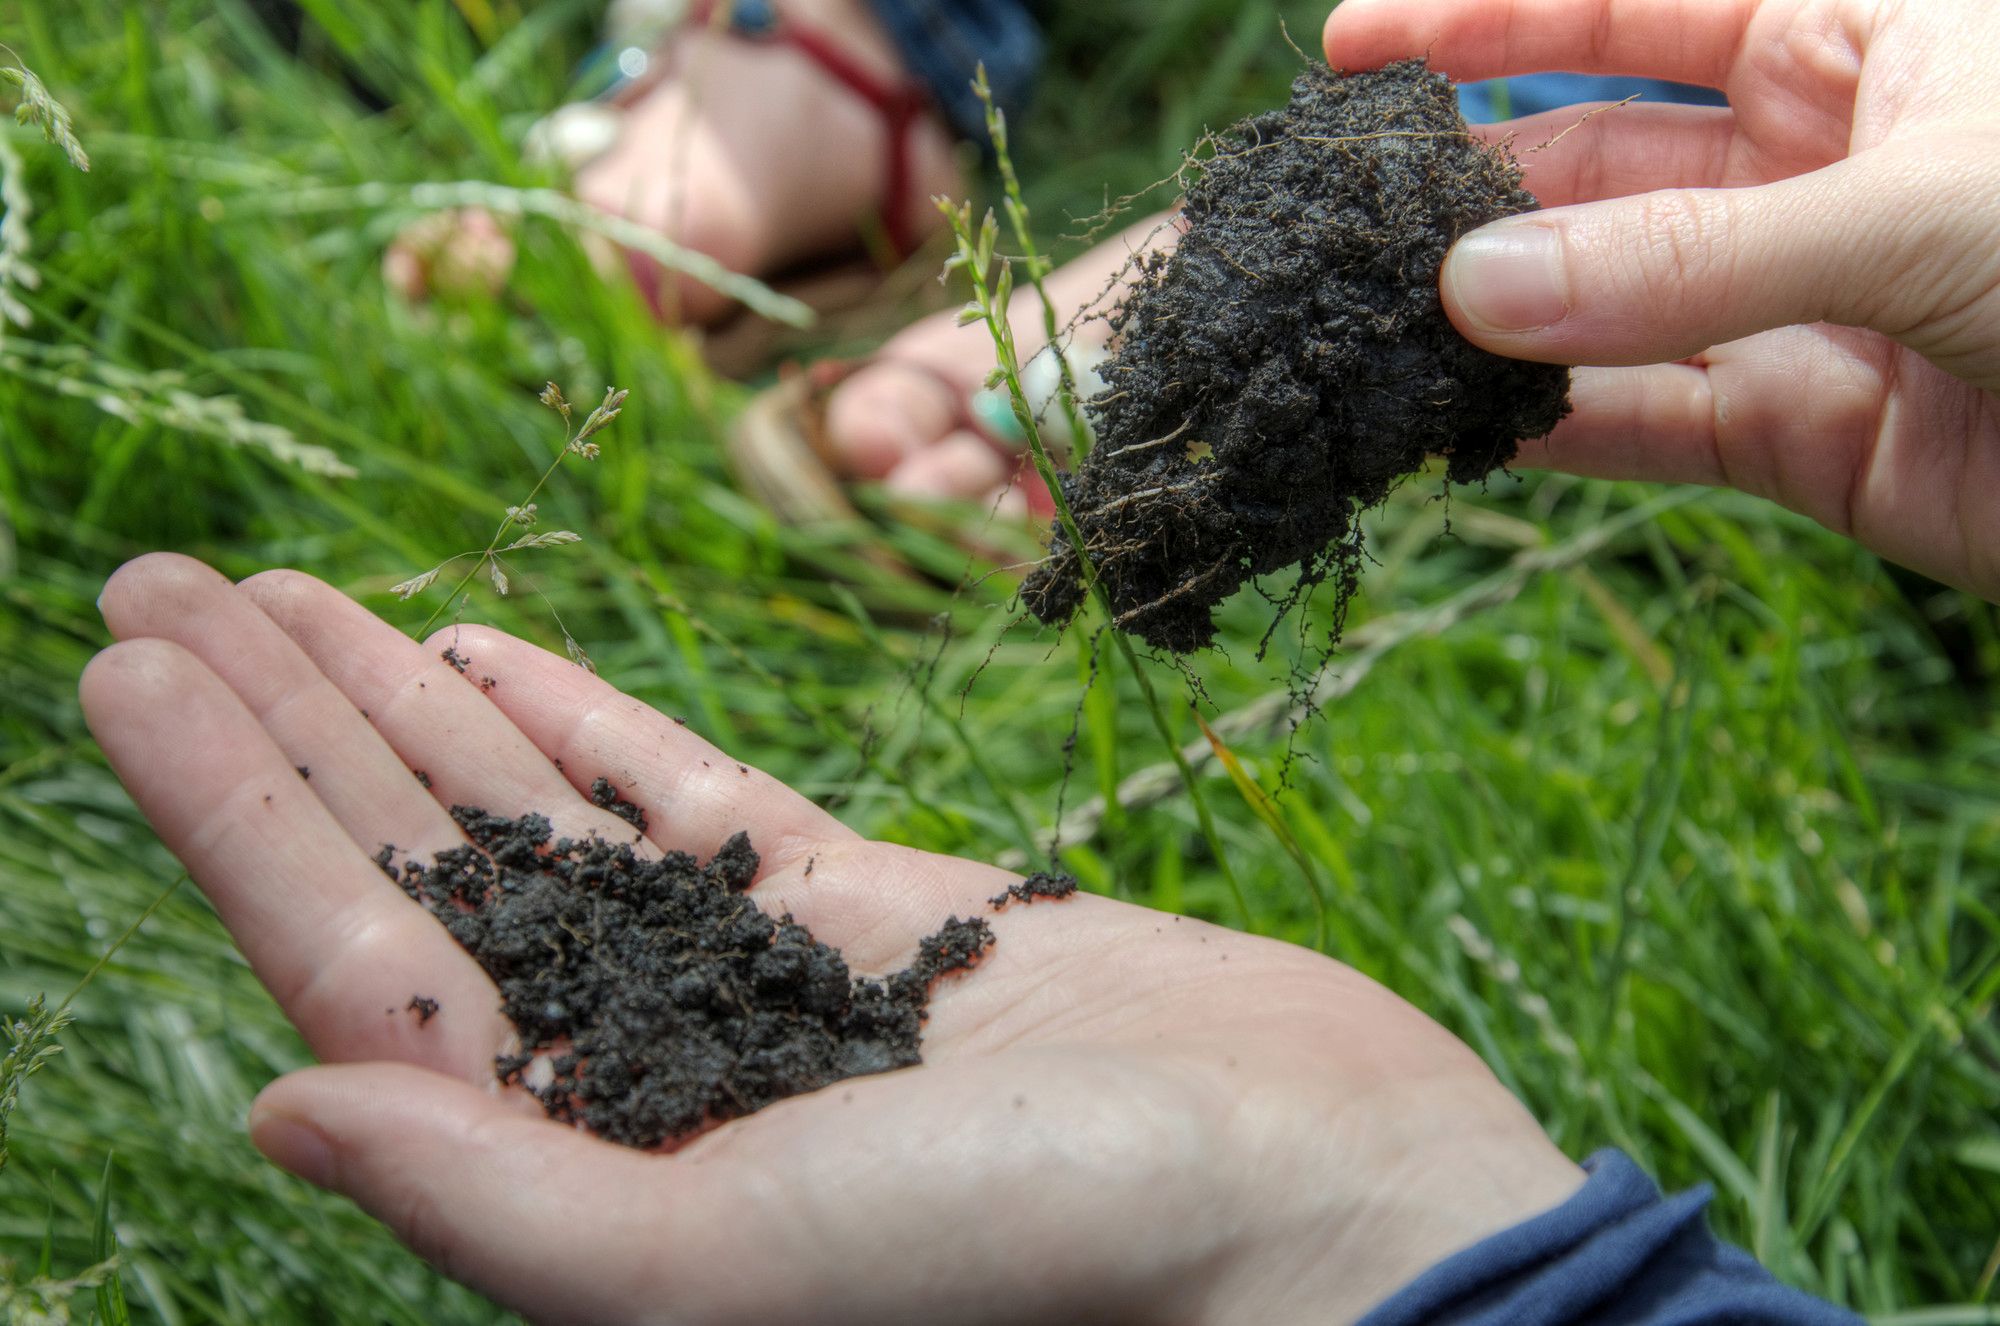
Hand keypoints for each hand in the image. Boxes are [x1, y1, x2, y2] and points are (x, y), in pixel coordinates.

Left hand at [82, 553, 1580, 1325]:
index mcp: (586, 1171)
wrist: (1297, 1188)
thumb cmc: (1047, 1259)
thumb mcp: (728, 1261)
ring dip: (407, 706)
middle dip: (285, 730)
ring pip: (533, 818)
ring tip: (287, 593)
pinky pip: (681, 798)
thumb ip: (500, 1194)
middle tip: (159, 582)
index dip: (235, 812)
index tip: (132, 662)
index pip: (357, 964)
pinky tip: (481, 653)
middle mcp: (640, 1077)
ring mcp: (746, 983)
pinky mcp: (856, 915)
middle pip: (419, 873)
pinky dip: (578, 722)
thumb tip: (271, 1108)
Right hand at [1326, 0, 1999, 602]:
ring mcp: (1805, 300)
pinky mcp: (1809, 433)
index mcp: (1864, 33)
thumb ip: (1686, 263)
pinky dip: (1562, 431)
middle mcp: (1817, 159)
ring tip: (1369, 341)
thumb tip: (1469, 292)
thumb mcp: (1918, 213)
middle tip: (1337, 232)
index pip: (1634, 1)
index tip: (1350, 49)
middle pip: (1599, 163)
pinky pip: (1653, 424)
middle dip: (1472, 192)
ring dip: (1498, 323)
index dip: (1489, 16)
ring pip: (1608, 302)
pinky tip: (1465, 433)